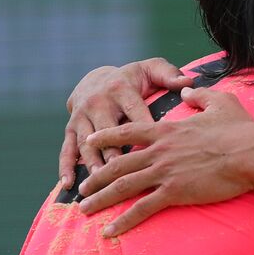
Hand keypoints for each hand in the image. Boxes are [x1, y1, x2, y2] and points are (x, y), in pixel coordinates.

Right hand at [58, 58, 193, 186]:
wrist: (96, 78)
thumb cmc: (133, 79)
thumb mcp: (150, 70)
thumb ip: (168, 75)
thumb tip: (188, 82)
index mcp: (121, 90)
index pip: (135, 111)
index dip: (145, 128)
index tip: (154, 147)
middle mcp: (99, 103)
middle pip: (107, 130)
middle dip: (112, 151)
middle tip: (121, 171)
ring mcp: (82, 117)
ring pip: (86, 142)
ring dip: (91, 162)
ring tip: (97, 183)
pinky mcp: (71, 129)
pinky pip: (67, 148)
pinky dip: (66, 166)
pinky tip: (68, 184)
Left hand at [77, 88, 253, 234]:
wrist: (251, 153)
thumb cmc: (240, 129)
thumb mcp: (220, 102)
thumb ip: (199, 95)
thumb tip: (186, 89)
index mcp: (166, 130)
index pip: (127, 132)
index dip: (105, 136)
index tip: (89, 142)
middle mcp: (159, 151)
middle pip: (117, 163)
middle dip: (95, 176)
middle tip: (81, 187)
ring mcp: (164, 172)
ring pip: (122, 187)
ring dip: (100, 199)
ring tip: (84, 209)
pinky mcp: (174, 192)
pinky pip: (142, 209)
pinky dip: (123, 221)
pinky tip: (110, 231)